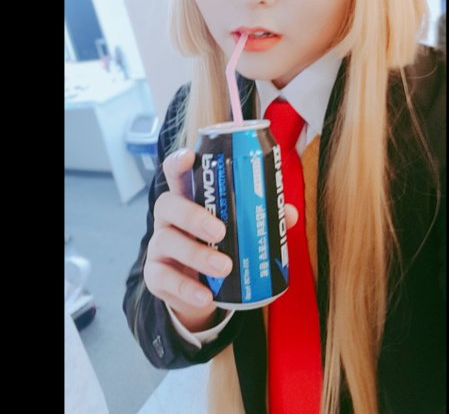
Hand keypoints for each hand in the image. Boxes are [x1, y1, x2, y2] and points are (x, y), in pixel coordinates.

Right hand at [143, 148, 298, 331]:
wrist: (199, 288)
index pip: (175, 173)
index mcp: (187, 198)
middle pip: (167, 204)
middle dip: (193, 216)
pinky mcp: (155, 275)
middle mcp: (168, 218)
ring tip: (225, 267)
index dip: (178, 162)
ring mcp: (158, 246)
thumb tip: (289, 213)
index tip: (189, 157)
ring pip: (166, 242)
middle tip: (221, 231)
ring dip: (196, 255)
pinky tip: (205, 295)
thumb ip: (260, 217)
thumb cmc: (219, 246)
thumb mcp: (236, 229)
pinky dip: (185, 288)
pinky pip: (163, 278)